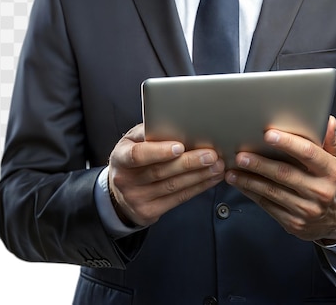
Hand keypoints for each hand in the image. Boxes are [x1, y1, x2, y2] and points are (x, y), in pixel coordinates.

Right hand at [108, 123, 224, 226]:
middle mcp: (126, 180)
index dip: (159, 151)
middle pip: (161, 171)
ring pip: (173, 186)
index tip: (180, 146)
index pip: (138, 155)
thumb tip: (178, 123)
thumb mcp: (133, 141)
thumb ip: (150, 132)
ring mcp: (137, 199)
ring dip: (199, 175)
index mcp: (120, 157)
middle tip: (210, 154)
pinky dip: (198, 187)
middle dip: (189, 162)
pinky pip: (178, 199)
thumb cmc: (132, 158)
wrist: (119, 193)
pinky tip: (210, 178)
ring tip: (217, 165)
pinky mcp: (149, 212)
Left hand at [225, 116, 335, 242]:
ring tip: (233, 170)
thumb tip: (327, 121)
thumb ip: (330, 140)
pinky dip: (252, 193)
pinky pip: (268, 205)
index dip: (288, 143)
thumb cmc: (333, 182)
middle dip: (260, 163)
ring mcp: (306, 209)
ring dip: (249, 180)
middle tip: (241, 154)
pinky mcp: (294, 223)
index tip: (269, 134)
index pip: (308, 153)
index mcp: (331, 171)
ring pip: (272, 191)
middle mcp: (320, 191)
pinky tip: (241, 184)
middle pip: (285, 174)